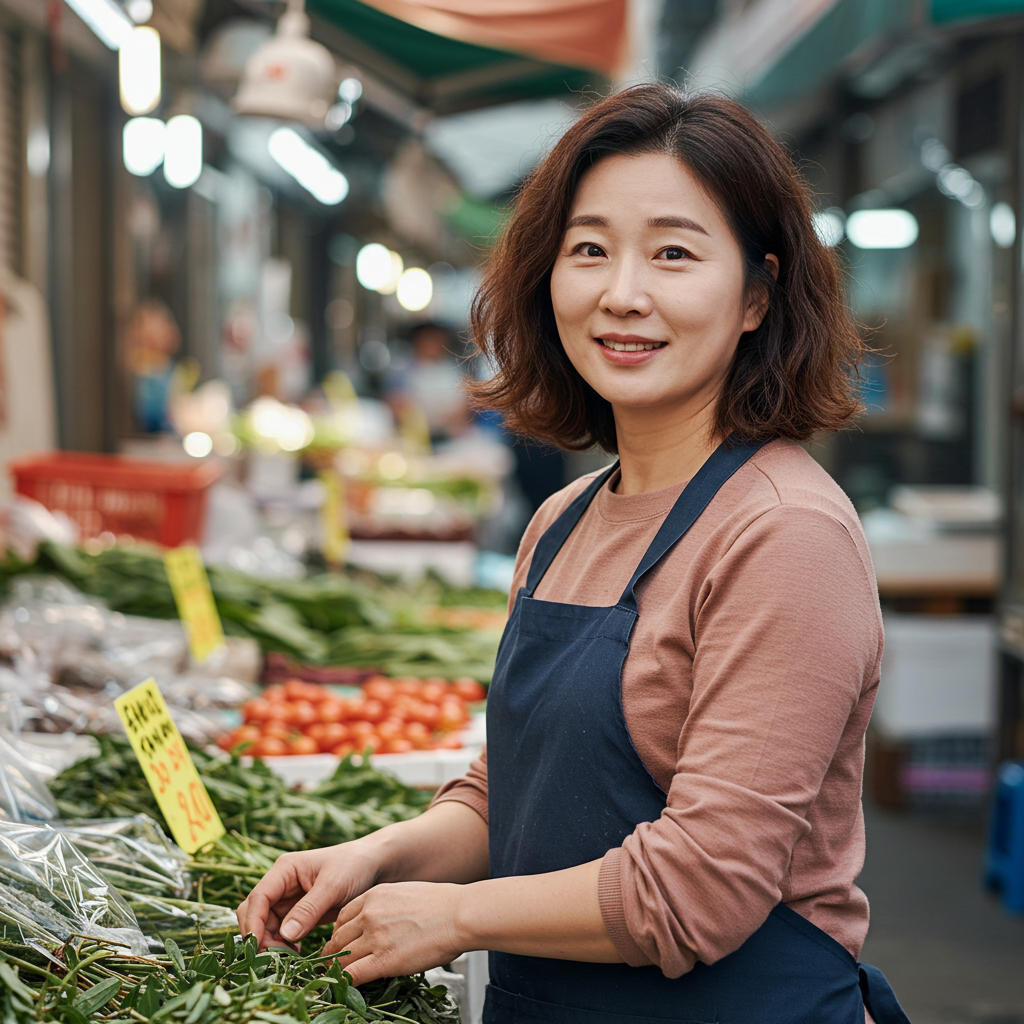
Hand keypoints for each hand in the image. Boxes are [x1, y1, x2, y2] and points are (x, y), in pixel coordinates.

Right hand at [236, 841, 380, 949]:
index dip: (254, 924)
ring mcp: (288, 898)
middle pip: (255, 913)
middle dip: (260, 936)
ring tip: (290, 957)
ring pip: (265, 925)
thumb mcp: (333, 886)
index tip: (259, 948)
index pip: (258, 898)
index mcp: (285, 870)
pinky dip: (283, 943)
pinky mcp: (297, 912)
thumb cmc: (354, 866)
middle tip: (277, 957)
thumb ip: (309, 909)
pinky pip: (280, 931)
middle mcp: (281, 883)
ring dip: (271, 943)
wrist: (374, 865)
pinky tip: (296, 952)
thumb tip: (285, 935)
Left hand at [323, 881, 464, 985]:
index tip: (341, 944)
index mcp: (374, 895)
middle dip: (335, 953)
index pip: (342, 917)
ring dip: (338, 970)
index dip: (339, 934)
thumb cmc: (441, 905)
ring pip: (341, 958)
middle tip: (336, 964)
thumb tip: (375, 924)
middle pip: (337, 938)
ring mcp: (375, 936)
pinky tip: (350, 986)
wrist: (460, 915)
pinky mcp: (384, 959)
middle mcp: (370, 913)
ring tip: (339, 978)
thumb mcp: (404, 893)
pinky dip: (347, 982)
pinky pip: (353, 974)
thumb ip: (383, 906)